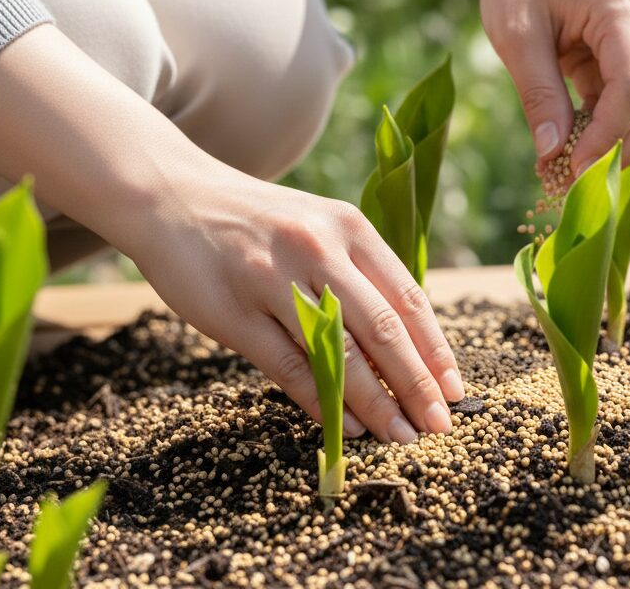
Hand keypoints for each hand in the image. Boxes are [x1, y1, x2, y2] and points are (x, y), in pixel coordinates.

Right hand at [0, 24, 464, 444]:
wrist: (174, 195)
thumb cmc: (256, 220)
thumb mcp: (315, 226)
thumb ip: (357, 273)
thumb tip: (405, 341)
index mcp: (346, 225)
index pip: (406, 296)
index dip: (435, 347)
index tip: (455, 387)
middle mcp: (317, 248)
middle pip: (382, 327)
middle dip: (417, 382)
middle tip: (441, 423)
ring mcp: (273, 279)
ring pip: (338, 352)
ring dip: (376, 402)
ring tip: (402, 434)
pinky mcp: (234, 311)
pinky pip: (289, 366)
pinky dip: (323, 401)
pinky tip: (347, 425)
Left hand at [478, 0, 629, 173]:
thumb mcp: (516, 38)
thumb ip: (538, 95)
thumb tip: (553, 155)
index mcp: (623, 9)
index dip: (608, 136)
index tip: (573, 171)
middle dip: (616, 148)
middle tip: (570, 183)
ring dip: (610, 144)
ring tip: (563, 169)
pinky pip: (628, 105)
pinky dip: (602, 131)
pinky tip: (569, 149)